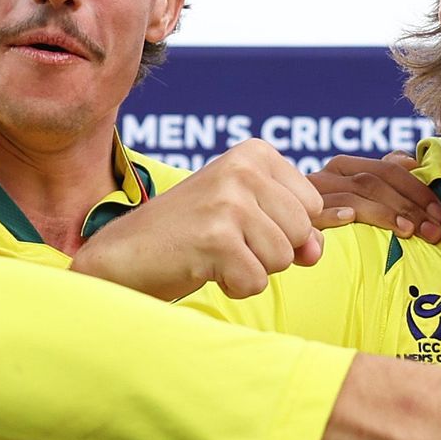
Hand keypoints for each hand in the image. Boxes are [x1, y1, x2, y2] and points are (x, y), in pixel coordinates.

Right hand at [73, 142, 324, 300]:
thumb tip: (316, 251)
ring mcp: (228, 202)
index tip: (242, 221)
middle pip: (302, 232)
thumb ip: (294, 228)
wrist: (124, 253)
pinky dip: (234, 286)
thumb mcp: (248, 216)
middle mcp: (243, 169)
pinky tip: (203, 266)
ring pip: (283, 258)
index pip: (312, 204)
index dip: (284, 227)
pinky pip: (256, 281)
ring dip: (251, 268)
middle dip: (271, 250)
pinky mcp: (216, 238)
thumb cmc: (190, 234)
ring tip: (213, 251)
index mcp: (255, 153)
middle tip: (225, 240)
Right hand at [311, 152, 440, 242]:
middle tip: (433, 230)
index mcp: (345, 167)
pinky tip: (351, 219)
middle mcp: (327, 176)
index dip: (417, 189)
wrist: (290, 239)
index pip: (388, 170)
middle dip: (409, 205)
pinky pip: (318, 213)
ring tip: (409, 231)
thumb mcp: (359, 196)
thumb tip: (411, 161)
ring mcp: (312, 197)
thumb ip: (383, 176)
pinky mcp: (300, 218)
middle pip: (374, 182)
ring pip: (354, 196)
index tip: (439, 213)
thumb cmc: (331, 223)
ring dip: (385, 213)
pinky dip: (335, 214)